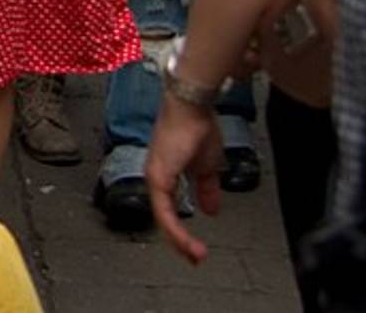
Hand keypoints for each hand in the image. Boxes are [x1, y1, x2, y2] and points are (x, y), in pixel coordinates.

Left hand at [146, 94, 224, 262]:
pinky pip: (164, 210)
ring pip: (162, 218)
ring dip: (179, 240)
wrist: (194, 107)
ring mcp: (154, 177)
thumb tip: (211, 210)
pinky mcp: (158, 175)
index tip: (195, 249)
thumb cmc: (197, 128)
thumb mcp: (207, 166)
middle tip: (195, 259)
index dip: (182, 232)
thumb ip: (206, 189)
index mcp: (165, 176)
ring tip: (195, 255)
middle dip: (179, 243)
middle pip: (163, 219)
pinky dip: (175, 228)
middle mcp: (155, 178)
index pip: (169, 211)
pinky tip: (185, 240)